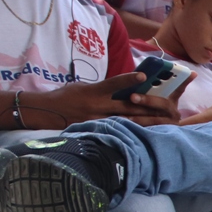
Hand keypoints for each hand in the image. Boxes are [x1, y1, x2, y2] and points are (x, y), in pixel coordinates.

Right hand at [23, 73, 181, 128]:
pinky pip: (116, 131)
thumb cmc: (65, 96)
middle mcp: (97, 107)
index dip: (129, 80)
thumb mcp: (83, 87)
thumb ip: (102, 89)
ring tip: (160, 123)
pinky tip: (142, 134)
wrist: (46, 112)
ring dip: (142, 122)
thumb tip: (120, 88)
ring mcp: (97, 121)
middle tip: (164, 108)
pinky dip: (129, 131)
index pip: (114, 84)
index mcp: (93, 92)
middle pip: (126, 107)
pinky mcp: (95, 131)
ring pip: (124, 121)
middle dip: (146, 107)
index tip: (143, 76)